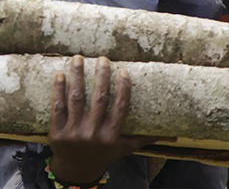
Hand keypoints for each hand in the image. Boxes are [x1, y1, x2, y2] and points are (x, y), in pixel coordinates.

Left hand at [47, 55, 156, 184]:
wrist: (75, 171)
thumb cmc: (102, 155)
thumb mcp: (123, 149)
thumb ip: (143, 138)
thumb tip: (171, 134)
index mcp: (111, 136)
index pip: (120, 108)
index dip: (122, 88)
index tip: (122, 70)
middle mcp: (93, 134)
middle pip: (99, 99)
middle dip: (101, 76)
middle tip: (102, 58)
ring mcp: (74, 132)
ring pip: (76, 99)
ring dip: (77, 76)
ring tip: (78, 58)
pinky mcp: (57, 132)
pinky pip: (58, 107)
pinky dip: (58, 90)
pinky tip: (60, 75)